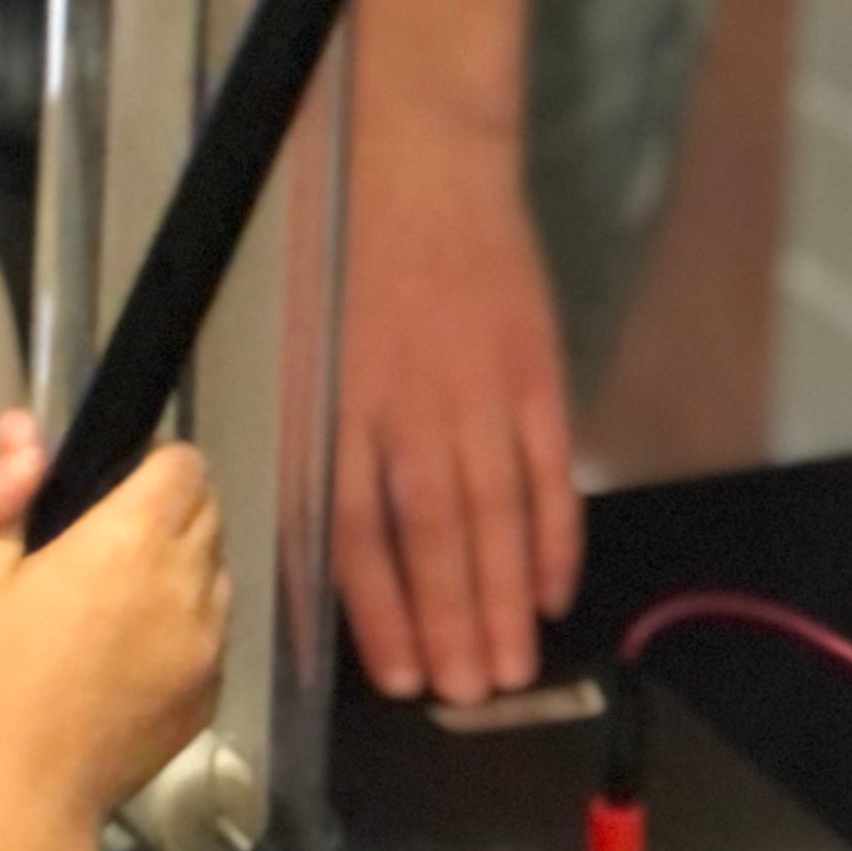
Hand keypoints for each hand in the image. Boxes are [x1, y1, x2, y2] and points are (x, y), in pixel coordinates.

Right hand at [0, 441, 229, 850]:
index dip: (153, 460)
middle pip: (209, 513)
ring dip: (183, 566)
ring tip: (124, 593)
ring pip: (217, 575)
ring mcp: (208, 646)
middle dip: (171, 506)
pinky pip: (212, 636)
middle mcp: (187, 583)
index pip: (184, 464)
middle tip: (113, 531)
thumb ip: (9, 501)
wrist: (20, 800)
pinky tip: (132, 652)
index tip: (115, 479)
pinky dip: (185, 626)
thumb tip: (26, 435)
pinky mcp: (208, 697)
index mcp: (131, 538)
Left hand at [331, 142, 580, 706]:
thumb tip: (309, 510)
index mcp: (341, 403)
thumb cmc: (342, 238)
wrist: (421, 153)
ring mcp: (480, 394)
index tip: (398, 673)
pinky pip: (547, 472)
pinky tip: (554, 590)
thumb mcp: (297, 329)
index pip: (356, 531)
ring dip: (504, 602)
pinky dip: (554, 536)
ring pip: (496, 521)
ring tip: (511, 670)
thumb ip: (309, 421)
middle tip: (468, 697)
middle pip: (435, 543)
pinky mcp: (533, 373)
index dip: (380, 611)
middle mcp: (411, 412)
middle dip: (453, 628)